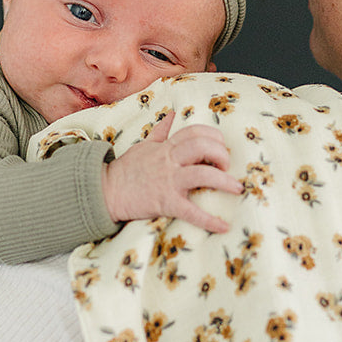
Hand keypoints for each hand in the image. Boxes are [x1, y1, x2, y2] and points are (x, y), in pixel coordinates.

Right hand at [102, 110, 241, 233]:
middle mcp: (169, 160)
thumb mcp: (144, 145)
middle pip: (203, 147)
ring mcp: (168, 180)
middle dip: (222, 154)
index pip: (195, 132)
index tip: (221, 147)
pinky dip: (209, 220)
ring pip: (203, 174)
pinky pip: (191, 211)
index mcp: (166, 147)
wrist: (105, 192)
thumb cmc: (126, 170)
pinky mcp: (165, 202)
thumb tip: (172, 115)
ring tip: (236, 189)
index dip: (214, 137)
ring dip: (224, 182)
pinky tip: (223, 226)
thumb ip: (161, 132)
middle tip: (227, 167)